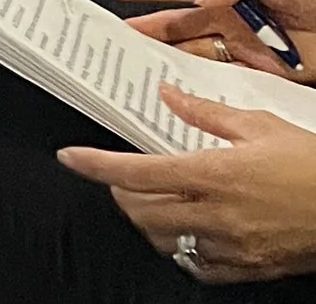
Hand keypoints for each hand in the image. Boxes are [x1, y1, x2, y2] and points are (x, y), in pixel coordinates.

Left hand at [59, 86, 315, 281]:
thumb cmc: (312, 165)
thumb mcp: (260, 125)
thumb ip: (205, 112)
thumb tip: (168, 94)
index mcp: (213, 174)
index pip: (136, 172)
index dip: (95, 165)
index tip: (70, 157)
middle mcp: (215, 214)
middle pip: (140, 210)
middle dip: (120, 191)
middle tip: (121, 174)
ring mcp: (230, 246)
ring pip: (162, 241)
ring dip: (147, 220)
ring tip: (151, 199)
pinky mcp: (248, 268)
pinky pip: (198, 266)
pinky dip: (180, 248)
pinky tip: (185, 231)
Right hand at [108, 0, 315, 81]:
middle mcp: (232, 18)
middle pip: (180, 25)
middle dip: (148, 27)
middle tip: (119, 33)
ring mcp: (245, 47)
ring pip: (195, 53)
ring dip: (168, 57)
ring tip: (140, 61)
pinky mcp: (261, 72)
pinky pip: (225, 79)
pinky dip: (203, 83)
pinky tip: (183, 86)